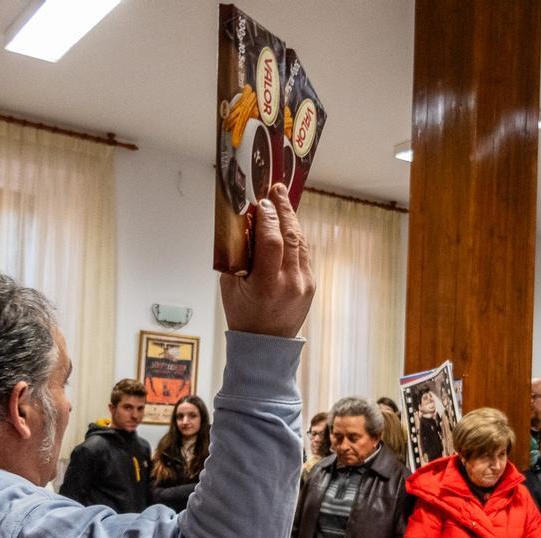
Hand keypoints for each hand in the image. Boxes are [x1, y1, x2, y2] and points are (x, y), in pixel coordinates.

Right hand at [220, 183, 314, 337]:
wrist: (265, 345)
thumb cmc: (244, 315)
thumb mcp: (230, 286)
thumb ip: (237, 256)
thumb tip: (245, 225)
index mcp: (267, 286)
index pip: (272, 241)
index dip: (268, 217)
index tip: (262, 201)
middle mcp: (290, 284)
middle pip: (291, 236)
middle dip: (283, 209)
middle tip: (276, 189)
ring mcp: (305, 284)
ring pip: (301, 242)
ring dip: (291, 220)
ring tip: (281, 201)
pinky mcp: (311, 284)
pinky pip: (304, 253)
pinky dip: (295, 236)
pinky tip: (288, 225)